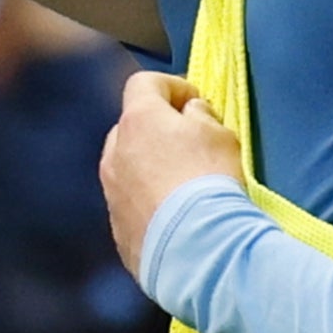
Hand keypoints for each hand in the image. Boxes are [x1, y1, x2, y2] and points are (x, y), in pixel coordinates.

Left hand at [99, 73, 243, 277]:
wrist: (197, 249)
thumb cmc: (210, 182)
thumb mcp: (221, 135)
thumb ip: (201, 116)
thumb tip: (190, 113)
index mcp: (139, 120)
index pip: (144, 83)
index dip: (172, 86)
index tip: (194, 101)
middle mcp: (115, 153)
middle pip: (131, 127)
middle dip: (157, 130)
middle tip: (189, 144)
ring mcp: (111, 192)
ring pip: (127, 167)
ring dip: (149, 168)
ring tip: (183, 186)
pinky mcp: (117, 228)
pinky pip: (131, 204)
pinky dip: (148, 203)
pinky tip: (176, 217)